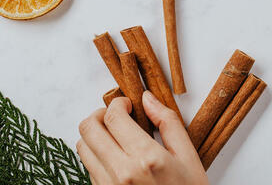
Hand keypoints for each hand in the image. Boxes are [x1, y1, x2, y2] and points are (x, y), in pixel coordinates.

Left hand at [77, 92, 207, 184]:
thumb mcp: (188, 158)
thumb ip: (168, 123)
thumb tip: (148, 98)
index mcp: (146, 158)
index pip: (113, 117)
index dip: (118, 104)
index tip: (126, 104)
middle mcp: (121, 173)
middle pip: (89, 129)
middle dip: (99, 115)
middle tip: (115, 116)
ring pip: (83, 148)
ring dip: (95, 136)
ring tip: (114, 137)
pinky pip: (89, 169)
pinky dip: (97, 157)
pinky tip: (116, 159)